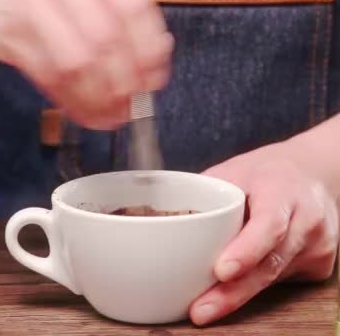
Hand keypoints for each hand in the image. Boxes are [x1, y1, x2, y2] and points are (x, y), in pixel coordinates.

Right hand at [0, 0, 173, 129]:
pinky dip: (74, 103)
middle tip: (135, 105)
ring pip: (77, 62)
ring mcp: (33, 9)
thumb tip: (157, 53)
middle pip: (106, 39)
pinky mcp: (11, 38)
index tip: (156, 76)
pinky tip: (89, 116)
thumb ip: (119, 15)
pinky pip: (49, 78)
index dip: (148, 49)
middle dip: (126, 81)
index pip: (131, 8)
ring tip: (115, 116)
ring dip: (100, 98)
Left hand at [189, 142, 338, 324]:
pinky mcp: (319, 265)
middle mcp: (307, 219)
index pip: (269, 224)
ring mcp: (317, 245)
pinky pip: (279, 282)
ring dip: (237, 295)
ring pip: (273, 278)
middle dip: (234, 291)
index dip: (246, 250)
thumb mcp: (233, 171)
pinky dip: (252, 285)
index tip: (222, 271)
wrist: (310, 173)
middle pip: (270, 262)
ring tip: (205, 308)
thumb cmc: (263, 173)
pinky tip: (232, 288)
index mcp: (283, 190)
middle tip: (201, 308)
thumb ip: (205, 194)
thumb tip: (162, 218)